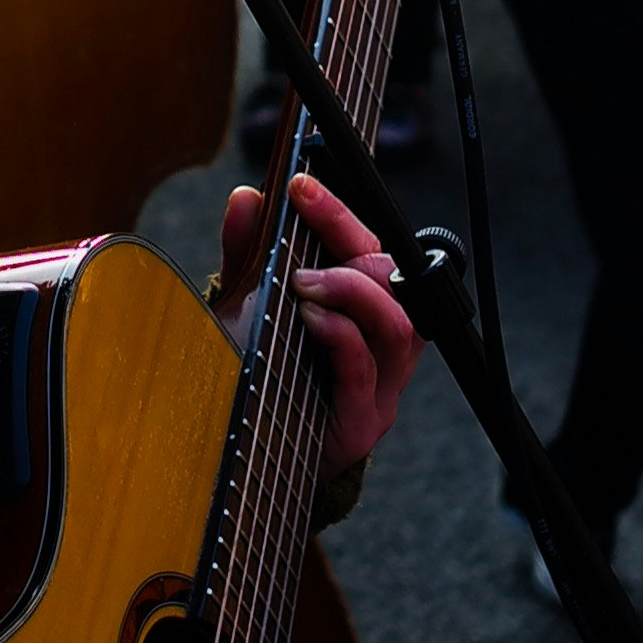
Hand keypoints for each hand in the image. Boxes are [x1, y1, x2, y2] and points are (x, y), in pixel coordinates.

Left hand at [213, 172, 419, 472]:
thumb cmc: (258, 376)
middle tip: (301, 260)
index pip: (370, 249)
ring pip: (396, 324)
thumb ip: (248, 254)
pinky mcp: (363, 422)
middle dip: (351, 256)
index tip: (301, 184)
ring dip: (351, 293)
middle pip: (395, 282)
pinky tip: (310, 320)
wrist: (248, 457)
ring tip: (304, 287)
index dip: (340, 213)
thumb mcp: (248, 308)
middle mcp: (381, 347)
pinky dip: (341, 336)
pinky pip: (366, 369)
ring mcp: (379, 386)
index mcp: (363, 311)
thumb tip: (246, 198)